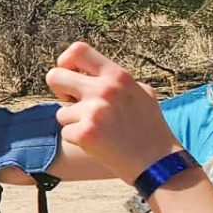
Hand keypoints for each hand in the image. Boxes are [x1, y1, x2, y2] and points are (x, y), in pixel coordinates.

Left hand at [45, 42, 178, 184]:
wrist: (157, 162)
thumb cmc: (149, 128)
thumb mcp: (141, 93)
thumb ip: (115, 80)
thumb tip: (87, 72)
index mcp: (118, 76)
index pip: (78, 50)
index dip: (65, 61)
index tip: (70, 75)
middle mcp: (104, 89)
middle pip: (54, 76)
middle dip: (58, 90)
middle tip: (72, 104)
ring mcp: (94, 111)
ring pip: (61, 112)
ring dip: (74, 123)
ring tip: (100, 130)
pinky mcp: (85, 134)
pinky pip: (66, 132)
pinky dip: (78, 140)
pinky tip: (99, 144)